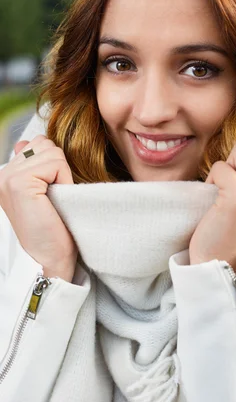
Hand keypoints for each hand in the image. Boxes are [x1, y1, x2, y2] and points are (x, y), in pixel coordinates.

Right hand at [0, 135, 77, 281]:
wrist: (51, 258)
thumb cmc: (52, 228)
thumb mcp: (41, 191)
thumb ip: (33, 165)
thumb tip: (26, 142)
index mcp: (6, 175)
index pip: (37, 142)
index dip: (54, 165)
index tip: (49, 192)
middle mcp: (3, 174)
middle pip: (46, 144)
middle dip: (59, 167)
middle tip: (53, 197)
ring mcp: (8, 177)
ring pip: (53, 151)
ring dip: (62, 174)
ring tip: (53, 199)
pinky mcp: (19, 182)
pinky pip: (56, 163)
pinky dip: (64, 180)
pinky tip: (55, 200)